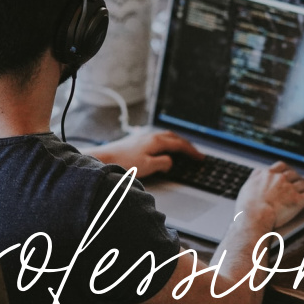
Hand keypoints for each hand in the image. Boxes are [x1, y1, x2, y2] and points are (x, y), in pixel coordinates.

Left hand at [86, 130, 201, 175]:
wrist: (103, 159)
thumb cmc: (123, 163)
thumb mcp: (148, 166)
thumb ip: (164, 163)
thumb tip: (170, 161)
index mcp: (157, 141)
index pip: (180, 145)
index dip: (192, 151)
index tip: (200, 157)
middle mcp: (151, 136)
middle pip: (174, 137)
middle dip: (186, 145)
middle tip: (194, 152)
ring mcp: (143, 137)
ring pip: (165, 136)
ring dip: (176, 142)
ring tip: (181, 149)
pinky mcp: (136, 140)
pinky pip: (157, 138)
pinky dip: (166, 142)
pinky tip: (162, 148)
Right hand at [236, 162, 303, 229]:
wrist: (254, 216)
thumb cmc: (246, 207)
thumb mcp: (246, 188)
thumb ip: (253, 179)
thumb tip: (256, 174)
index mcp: (267, 175)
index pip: (280, 166)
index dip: (287, 169)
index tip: (290, 171)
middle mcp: (279, 179)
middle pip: (294, 175)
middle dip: (301, 178)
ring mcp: (290, 188)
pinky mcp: (298, 199)